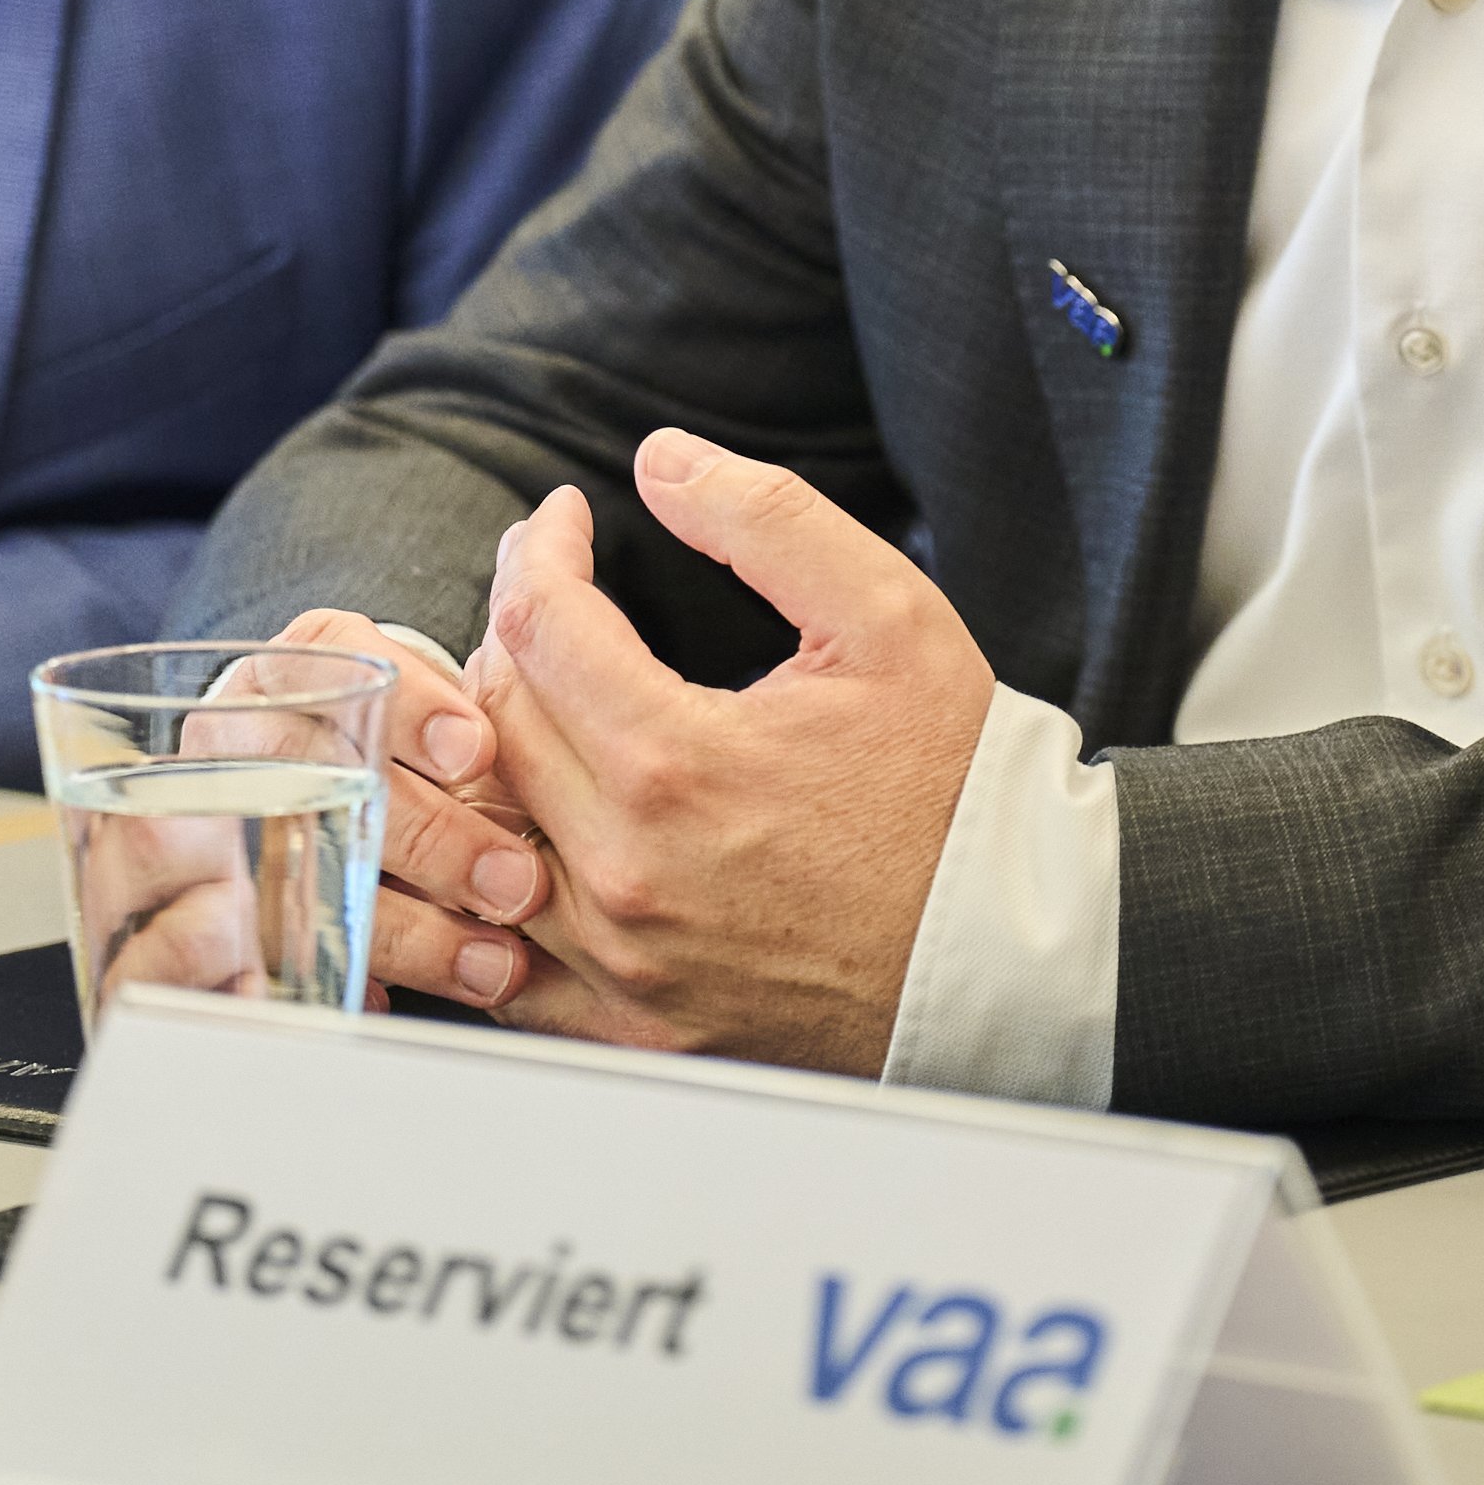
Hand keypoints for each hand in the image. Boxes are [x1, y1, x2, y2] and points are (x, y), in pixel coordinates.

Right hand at [252, 608, 558, 1013]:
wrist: (298, 783)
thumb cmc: (404, 727)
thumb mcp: (437, 676)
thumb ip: (504, 629)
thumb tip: (562, 529)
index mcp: (300, 661)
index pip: (335, 655)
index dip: (411, 704)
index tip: (480, 748)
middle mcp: (246, 733)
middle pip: (324, 778)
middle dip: (427, 834)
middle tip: (516, 881)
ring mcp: (223, 821)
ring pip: (307, 876)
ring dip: (408, 925)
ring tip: (496, 963)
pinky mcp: (225, 913)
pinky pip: (274, 955)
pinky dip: (348, 980)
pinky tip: (401, 1005)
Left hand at [462, 431, 997, 1074]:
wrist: (1002, 945)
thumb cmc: (953, 781)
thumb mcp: (888, 615)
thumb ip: (768, 519)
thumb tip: (658, 460)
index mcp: (674, 762)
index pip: (536, 624)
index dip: (538, 550)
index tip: (563, 520)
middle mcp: (624, 871)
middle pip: (491, 721)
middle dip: (513, 632)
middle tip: (557, 594)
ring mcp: (620, 962)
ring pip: (481, 835)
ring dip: (492, 750)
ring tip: (541, 696)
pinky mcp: (630, 1024)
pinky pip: (504, 955)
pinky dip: (496, 882)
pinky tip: (529, 827)